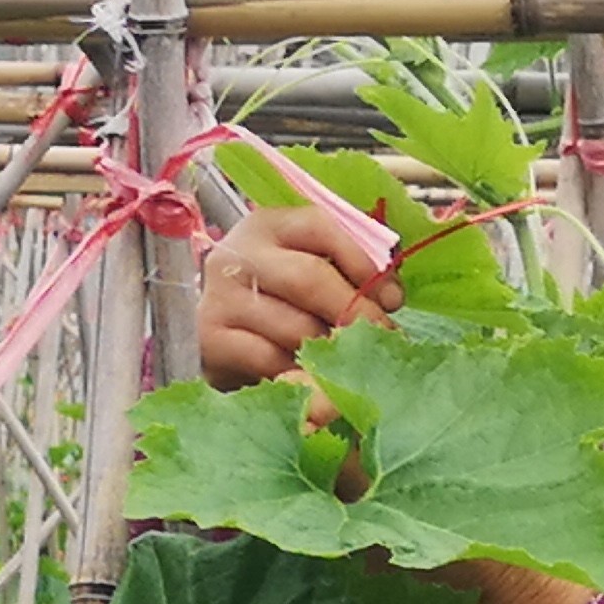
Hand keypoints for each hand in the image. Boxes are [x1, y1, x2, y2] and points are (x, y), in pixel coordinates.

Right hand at [199, 204, 402, 390]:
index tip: (392, 299)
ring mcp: (221, 296)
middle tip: (380, 336)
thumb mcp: (308, 273)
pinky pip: (272, 359)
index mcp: (269, 226)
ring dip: (331, 349)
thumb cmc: (278, 304)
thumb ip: (346, 272)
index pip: (321, 226)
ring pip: (294, 326)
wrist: (219, 341)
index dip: (363, 262)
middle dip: (354, 311)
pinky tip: (313, 377)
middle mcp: (239, 254)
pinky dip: (301, 373)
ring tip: (350, 361)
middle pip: (308, 278)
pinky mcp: (211, 339)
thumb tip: (389, 297)